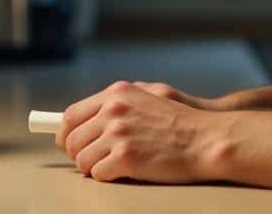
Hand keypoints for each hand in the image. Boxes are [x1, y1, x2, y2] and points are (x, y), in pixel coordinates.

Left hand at [56, 80, 227, 182]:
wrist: (205, 139)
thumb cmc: (180, 122)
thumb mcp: (148, 96)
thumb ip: (118, 103)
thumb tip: (88, 118)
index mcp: (117, 93)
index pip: (72, 114)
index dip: (66, 133)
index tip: (66, 143)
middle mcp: (113, 110)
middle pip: (71, 139)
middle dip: (78, 154)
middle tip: (91, 161)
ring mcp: (118, 134)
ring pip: (82, 159)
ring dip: (92, 167)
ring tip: (111, 167)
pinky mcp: (125, 157)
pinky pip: (97, 173)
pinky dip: (106, 177)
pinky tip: (123, 172)